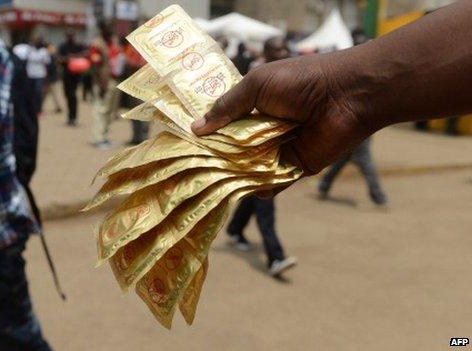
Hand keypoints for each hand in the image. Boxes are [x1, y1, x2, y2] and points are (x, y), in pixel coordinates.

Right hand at [191, 55, 372, 175]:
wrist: (345, 96)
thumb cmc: (301, 81)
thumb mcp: (256, 85)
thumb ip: (227, 107)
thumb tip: (196, 128)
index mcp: (251, 107)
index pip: (221, 124)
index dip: (205, 134)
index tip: (183, 145)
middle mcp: (261, 131)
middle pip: (230, 150)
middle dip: (214, 158)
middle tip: (190, 168)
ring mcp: (276, 151)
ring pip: (247, 169)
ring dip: (233, 175)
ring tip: (211, 181)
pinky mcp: (293, 169)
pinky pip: (270, 183)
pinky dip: (258, 187)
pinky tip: (243, 187)